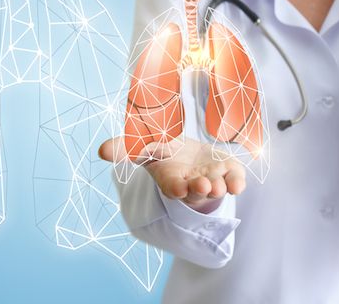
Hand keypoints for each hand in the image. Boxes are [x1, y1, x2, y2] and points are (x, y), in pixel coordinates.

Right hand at [98, 137, 246, 212]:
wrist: (187, 152)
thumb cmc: (163, 152)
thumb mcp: (143, 147)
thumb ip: (125, 149)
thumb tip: (100, 150)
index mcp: (172, 179)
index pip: (173, 187)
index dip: (176, 188)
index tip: (178, 189)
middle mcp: (192, 183)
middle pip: (197, 192)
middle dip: (200, 189)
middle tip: (203, 186)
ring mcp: (211, 178)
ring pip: (217, 188)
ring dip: (219, 187)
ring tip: (219, 184)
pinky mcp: (227, 172)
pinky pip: (235, 181)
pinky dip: (237, 182)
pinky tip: (238, 182)